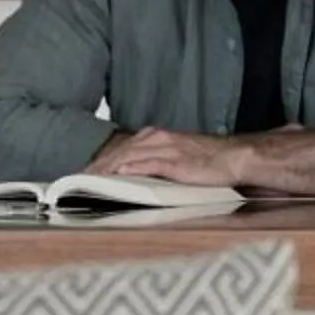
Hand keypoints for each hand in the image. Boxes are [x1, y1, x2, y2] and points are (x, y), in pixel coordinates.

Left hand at [89, 128, 246, 186]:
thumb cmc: (209, 160)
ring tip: (91, 178)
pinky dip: (132, 167)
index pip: (122, 147)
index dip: (102, 159)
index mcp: (157, 136)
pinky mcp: (176, 162)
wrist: (234, 157)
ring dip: (108, 166)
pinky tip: (118, 173)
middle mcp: (158, 138)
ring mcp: (167, 149)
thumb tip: (133, 172)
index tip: (86, 171)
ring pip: (130, 155)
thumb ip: (155, 161)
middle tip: (79, 177)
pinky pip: (149, 164)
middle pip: (120, 150)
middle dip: (98, 164)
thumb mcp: (177, 157)